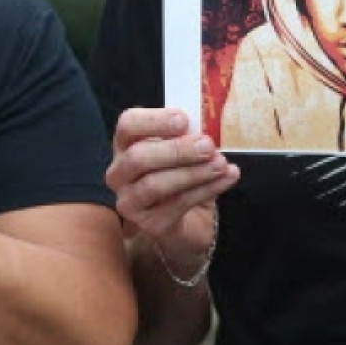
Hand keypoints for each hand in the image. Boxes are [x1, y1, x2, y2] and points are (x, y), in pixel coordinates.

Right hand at [105, 108, 238, 261]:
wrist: (187, 219)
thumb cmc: (180, 173)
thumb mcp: (182, 148)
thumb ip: (188, 136)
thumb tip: (207, 129)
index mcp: (126, 144)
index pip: (128, 124)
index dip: (154, 121)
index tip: (183, 120)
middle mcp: (120, 172)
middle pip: (138, 157)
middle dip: (176, 150)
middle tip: (207, 146)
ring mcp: (130, 201)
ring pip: (154, 184)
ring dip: (192, 173)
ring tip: (220, 164)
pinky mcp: (150, 223)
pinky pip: (177, 204)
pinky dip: (205, 190)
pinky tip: (226, 178)